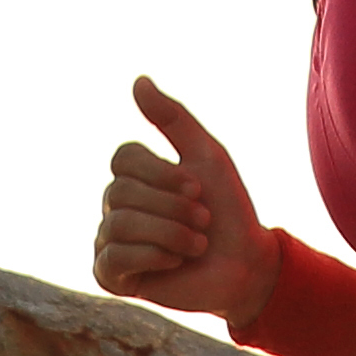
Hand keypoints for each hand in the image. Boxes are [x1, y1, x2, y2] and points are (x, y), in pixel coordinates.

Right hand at [94, 76, 283, 324]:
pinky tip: (175, 262)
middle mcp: (116, 206)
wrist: (246, 265)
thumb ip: (172, 119)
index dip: (163, 172)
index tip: (199, 187)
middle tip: (203, 221)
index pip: (124, 158)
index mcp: (135, 177)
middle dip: (173, 207)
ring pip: (119, 224)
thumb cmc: (228, 211)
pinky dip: (153, 257)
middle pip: (121, 192)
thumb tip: (138, 80)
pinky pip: (113, 258)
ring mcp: (109, 241)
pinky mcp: (109, 276)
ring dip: (170, 234)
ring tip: (196, 245)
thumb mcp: (206, 156)